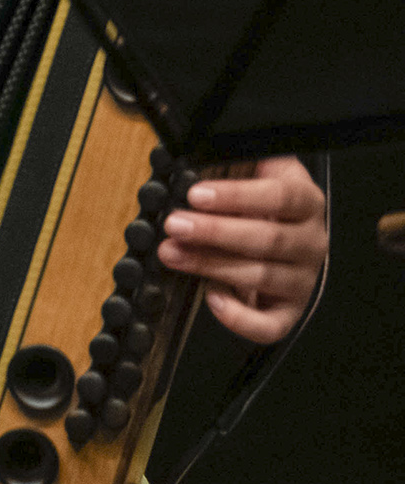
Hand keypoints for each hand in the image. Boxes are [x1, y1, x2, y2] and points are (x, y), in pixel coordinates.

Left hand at [164, 155, 329, 343]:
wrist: (280, 227)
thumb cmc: (257, 201)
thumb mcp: (251, 171)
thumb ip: (232, 164)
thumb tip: (196, 157)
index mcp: (305, 202)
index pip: (281, 196)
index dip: (237, 196)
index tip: (195, 194)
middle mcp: (311, 241)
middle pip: (268, 239)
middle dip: (214, 232)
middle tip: (176, 225)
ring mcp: (303, 278)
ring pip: (262, 276)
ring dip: (211, 265)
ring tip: (173, 253)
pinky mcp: (290, 309)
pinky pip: (271, 325)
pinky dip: (241, 318)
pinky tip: (213, 299)